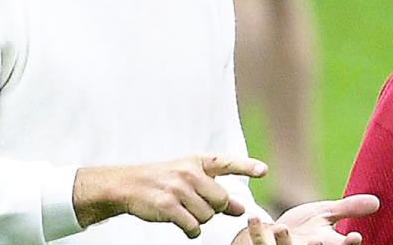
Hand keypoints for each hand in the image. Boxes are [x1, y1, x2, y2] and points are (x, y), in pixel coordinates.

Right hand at [73, 153, 267, 238]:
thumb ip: (218, 193)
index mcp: (199, 162)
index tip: (264, 171)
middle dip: (213, 208)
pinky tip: (183, 223)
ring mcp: (178, 189)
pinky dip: (191, 230)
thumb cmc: (165, 181)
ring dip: (199, 219)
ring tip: (185, 210)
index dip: (247, 167)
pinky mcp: (168, 206)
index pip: (228, 163)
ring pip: (207, 216)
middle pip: (220, 200)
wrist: (129, 185)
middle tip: (197, 204)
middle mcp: (190, 172)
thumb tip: (242, 208)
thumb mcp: (192, 179)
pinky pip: (193, 227)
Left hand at [245, 195, 379, 244]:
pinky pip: (259, 243)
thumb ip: (349, 209)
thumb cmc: (304, 227)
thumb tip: (377, 201)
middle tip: (317, 241)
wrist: (274, 235)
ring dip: (284, 243)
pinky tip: (253, 217)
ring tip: (281, 228)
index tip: (356, 237)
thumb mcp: (326, 215)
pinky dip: (255, 231)